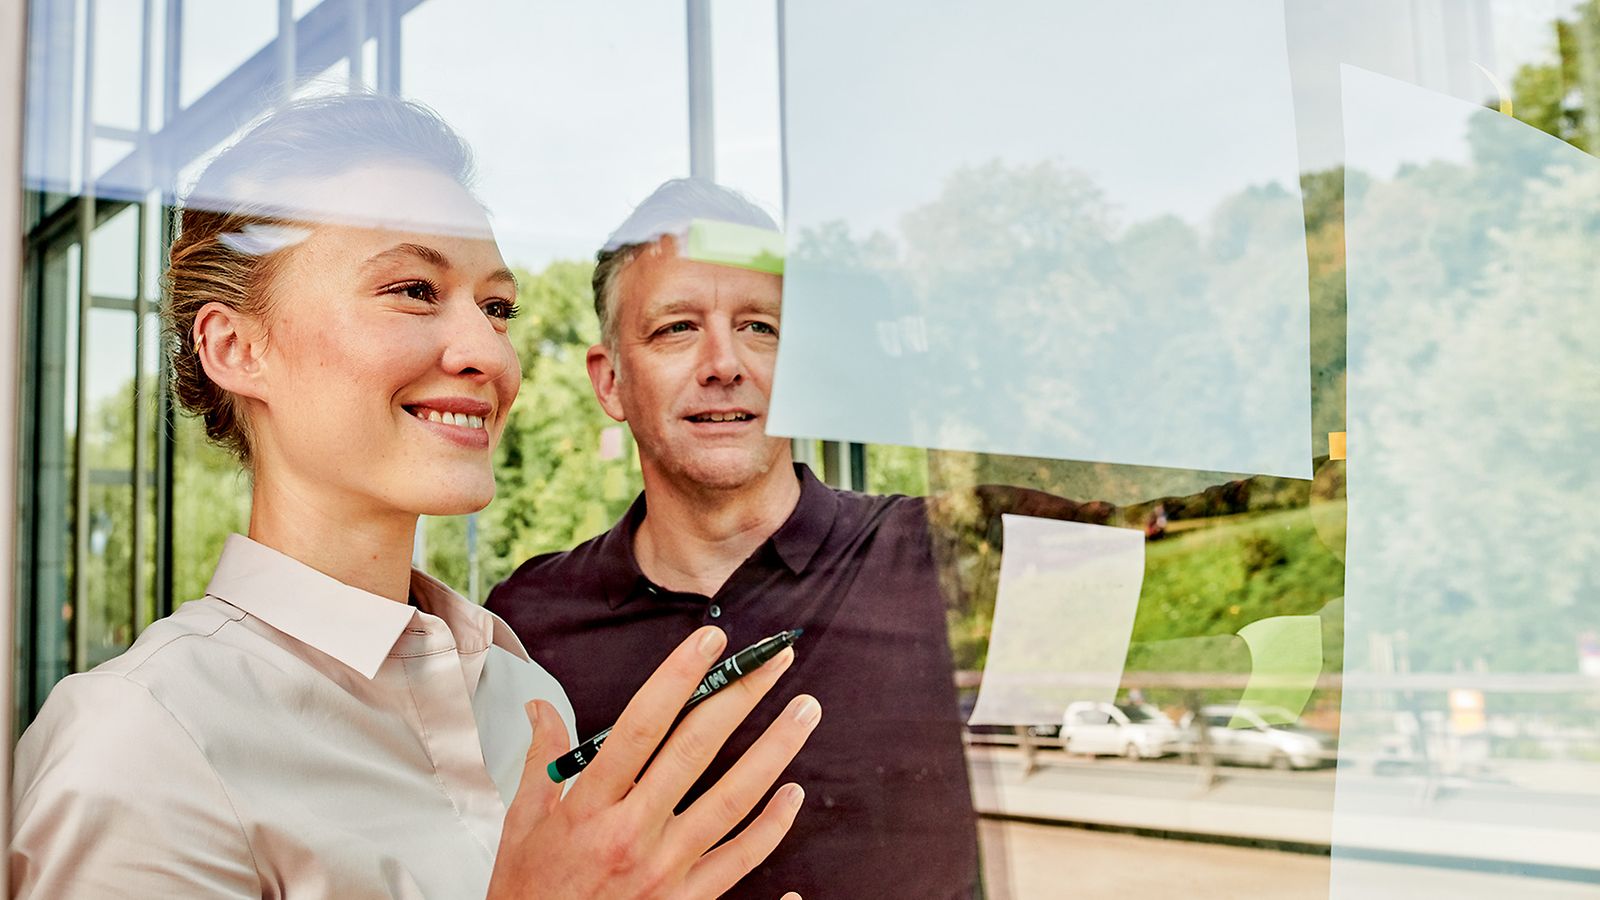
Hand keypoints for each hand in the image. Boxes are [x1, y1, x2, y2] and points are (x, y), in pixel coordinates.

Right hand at [488, 626, 819, 898]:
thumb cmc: (528, 893)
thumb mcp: (521, 825)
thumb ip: (540, 760)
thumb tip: (539, 707)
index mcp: (588, 806)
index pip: (641, 724)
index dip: (679, 676)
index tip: (712, 640)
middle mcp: (631, 834)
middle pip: (696, 750)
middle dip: (740, 696)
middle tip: (776, 658)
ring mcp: (665, 871)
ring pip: (733, 800)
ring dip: (775, 750)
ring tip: (806, 710)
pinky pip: (741, 860)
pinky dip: (772, 827)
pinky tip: (794, 793)